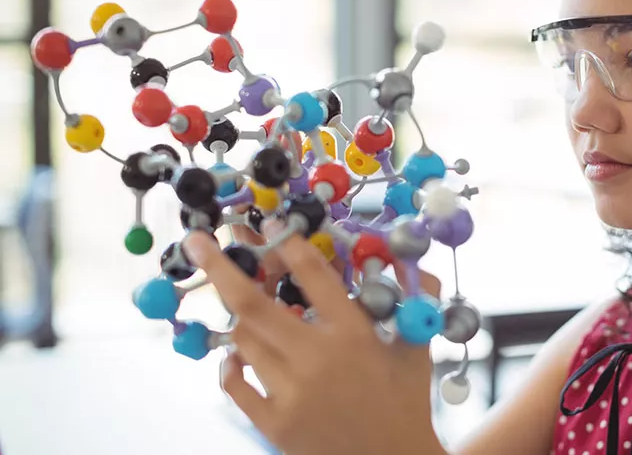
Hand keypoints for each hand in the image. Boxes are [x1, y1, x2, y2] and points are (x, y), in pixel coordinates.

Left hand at [183, 221, 446, 454]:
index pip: (312, 274)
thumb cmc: (407, 402)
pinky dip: (231, 363)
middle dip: (220, 267)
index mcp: (354, 334)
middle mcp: (317, 359)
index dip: (286, 243)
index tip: (269, 222)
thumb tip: (411, 260)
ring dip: (237, 318)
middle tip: (199, 240)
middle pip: (252, 305)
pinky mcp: (274, 423)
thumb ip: (413, 300)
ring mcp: (290, 393)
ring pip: (243, 341)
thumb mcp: (417, 347)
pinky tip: (238, 354)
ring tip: (241, 305)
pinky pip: (236, 383)